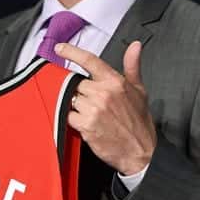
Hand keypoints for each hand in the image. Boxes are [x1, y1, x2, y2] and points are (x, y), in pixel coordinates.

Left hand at [55, 41, 155, 174]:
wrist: (140, 152)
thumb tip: (135, 47)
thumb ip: (132, 66)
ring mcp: (93, 109)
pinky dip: (73, 119)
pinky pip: (69, 115)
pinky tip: (86, 124)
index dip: (72, 52)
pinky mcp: (86, 125)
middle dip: (80, 92)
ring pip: (71, 99)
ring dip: (76, 106)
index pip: (89, 60)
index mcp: (115, 82)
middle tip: (90, 102)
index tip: (60, 48)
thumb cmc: (139, 123)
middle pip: (76, 83)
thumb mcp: (140, 91)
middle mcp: (103, 93)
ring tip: (91, 114)